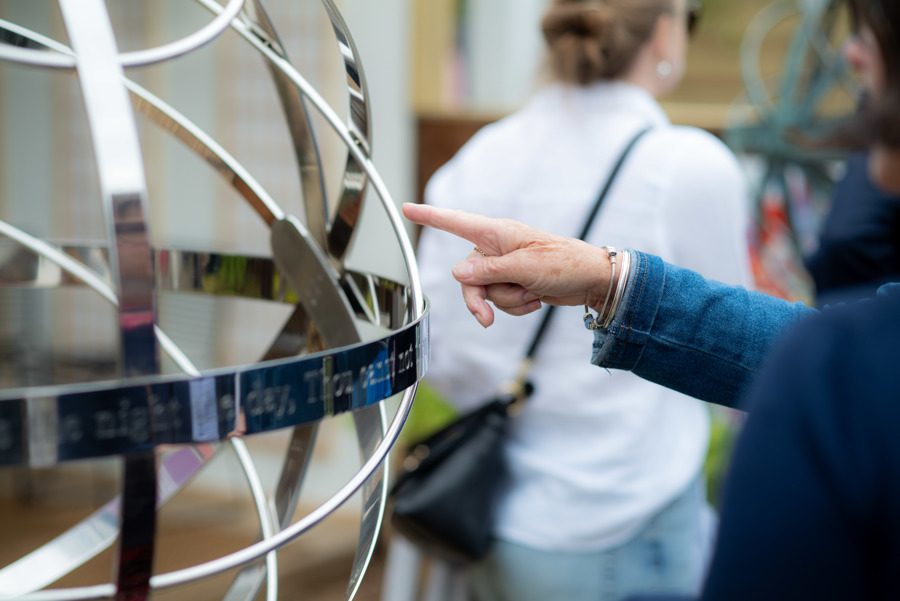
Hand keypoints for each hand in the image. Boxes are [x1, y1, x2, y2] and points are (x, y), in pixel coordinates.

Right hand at [403, 203, 611, 326]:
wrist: (592, 280)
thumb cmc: (565, 264)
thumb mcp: (526, 268)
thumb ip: (489, 271)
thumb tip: (458, 273)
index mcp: (498, 234)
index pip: (456, 223)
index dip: (430, 216)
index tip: (407, 207)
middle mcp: (497, 249)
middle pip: (467, 277)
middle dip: (479, 299)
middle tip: (487, 319)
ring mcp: (505, 267)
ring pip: (485, 292)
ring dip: (508, 301)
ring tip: (532, 293)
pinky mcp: (514, 282)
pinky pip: (501, 301)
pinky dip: (518, 305)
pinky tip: (537, 298)